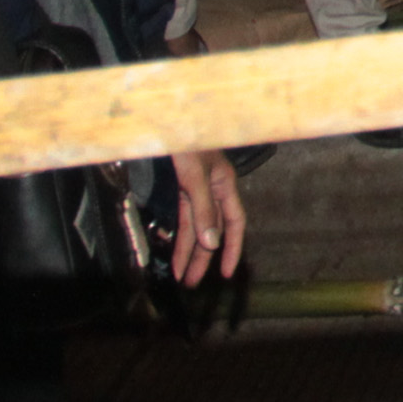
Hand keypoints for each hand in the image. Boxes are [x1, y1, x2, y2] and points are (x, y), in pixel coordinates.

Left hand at [166, 147, 245, 285]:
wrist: (167, 118)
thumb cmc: (187, 139)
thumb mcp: (195, 175)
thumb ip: (203, 209)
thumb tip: (210, 243)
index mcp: (225, 184)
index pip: (234, 223)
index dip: (232, 248)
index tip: (225, 273)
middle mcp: (212, 189)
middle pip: (211, 230)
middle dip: (202, 258)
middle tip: (191, 283)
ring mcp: (195, 189)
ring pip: (194, 226)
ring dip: (188, 251)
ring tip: (180, 275)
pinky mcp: (179, 187)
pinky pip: (181, 217)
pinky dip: (178, 234)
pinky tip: (173, 249)